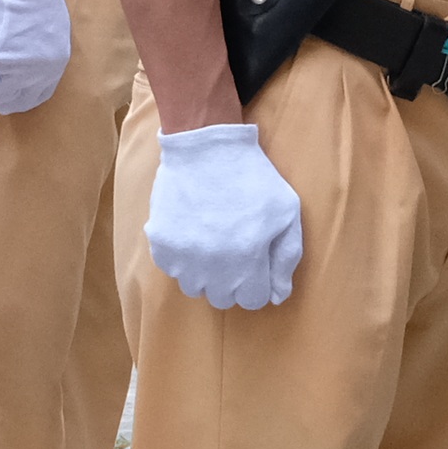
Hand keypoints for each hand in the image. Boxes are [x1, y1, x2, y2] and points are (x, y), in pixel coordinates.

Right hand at [144, 121, 303, 309]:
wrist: (205, 148)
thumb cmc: (252, 179)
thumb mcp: (287, 212)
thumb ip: (287, 258)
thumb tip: (278, 296)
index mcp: (248, 259)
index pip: (252, 300)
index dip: (257, 282)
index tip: (254, 263)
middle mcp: (214, 265)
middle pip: (222, 299)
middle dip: (231, 281)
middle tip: (233, 251)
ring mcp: (183, 255)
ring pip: (195, 287)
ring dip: (205, 273)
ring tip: (211, 244)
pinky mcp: (160, 243)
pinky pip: (171, 269)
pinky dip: (182, 258)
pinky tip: (191, 234)